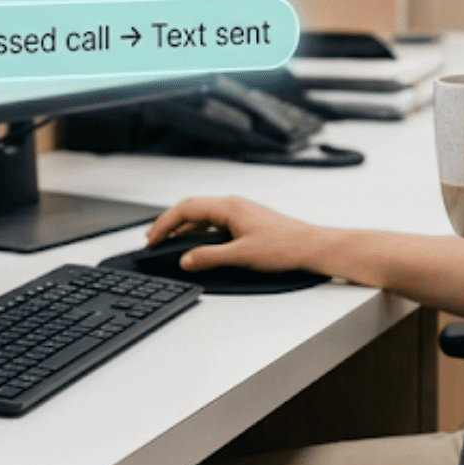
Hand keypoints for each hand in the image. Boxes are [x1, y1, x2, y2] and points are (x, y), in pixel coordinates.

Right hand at [145, 196, 328, 273]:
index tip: (151, 239)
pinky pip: (215, 223)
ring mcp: (240, 212)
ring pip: (203, 216)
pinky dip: (199, 232)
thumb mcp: (241, 256)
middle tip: (153, 241)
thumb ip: (209, 257)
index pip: (186, 209)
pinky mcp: (247, 222)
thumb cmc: (285, 246)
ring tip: (169, 243)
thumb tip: (185, 259)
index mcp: (228, 206)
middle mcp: (233, 205)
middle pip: (191, 209)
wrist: (312, 246)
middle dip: (170, 224)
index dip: (164, 224)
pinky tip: (197, 245)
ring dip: (184, 228)